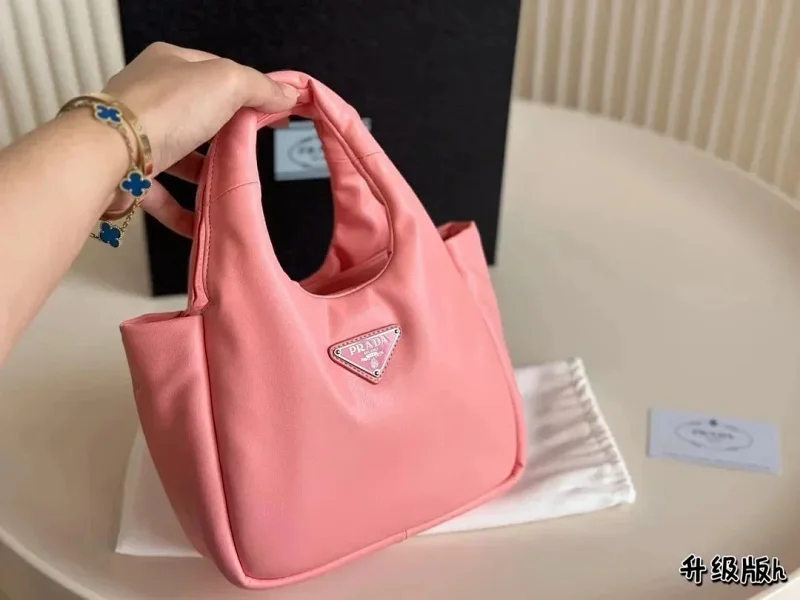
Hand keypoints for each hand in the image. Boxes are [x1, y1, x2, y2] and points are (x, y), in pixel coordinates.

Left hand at [100, 42, 298, 234]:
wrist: (107, 155)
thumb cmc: (166, 110)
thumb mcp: (227, 82)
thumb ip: (260, 87)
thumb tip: (287, 93)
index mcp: (170, 65)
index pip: (217, 72)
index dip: (248, 91)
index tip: (273, 115)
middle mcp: (149, 97)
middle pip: (200, 116)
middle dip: (227, 137)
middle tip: (254, 152)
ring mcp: (136, 136)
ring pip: (180, 157)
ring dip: (205, 175)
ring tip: (230, 189)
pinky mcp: (127, 174)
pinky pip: (161, 194)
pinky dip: (182, 211)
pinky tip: (203, 222)